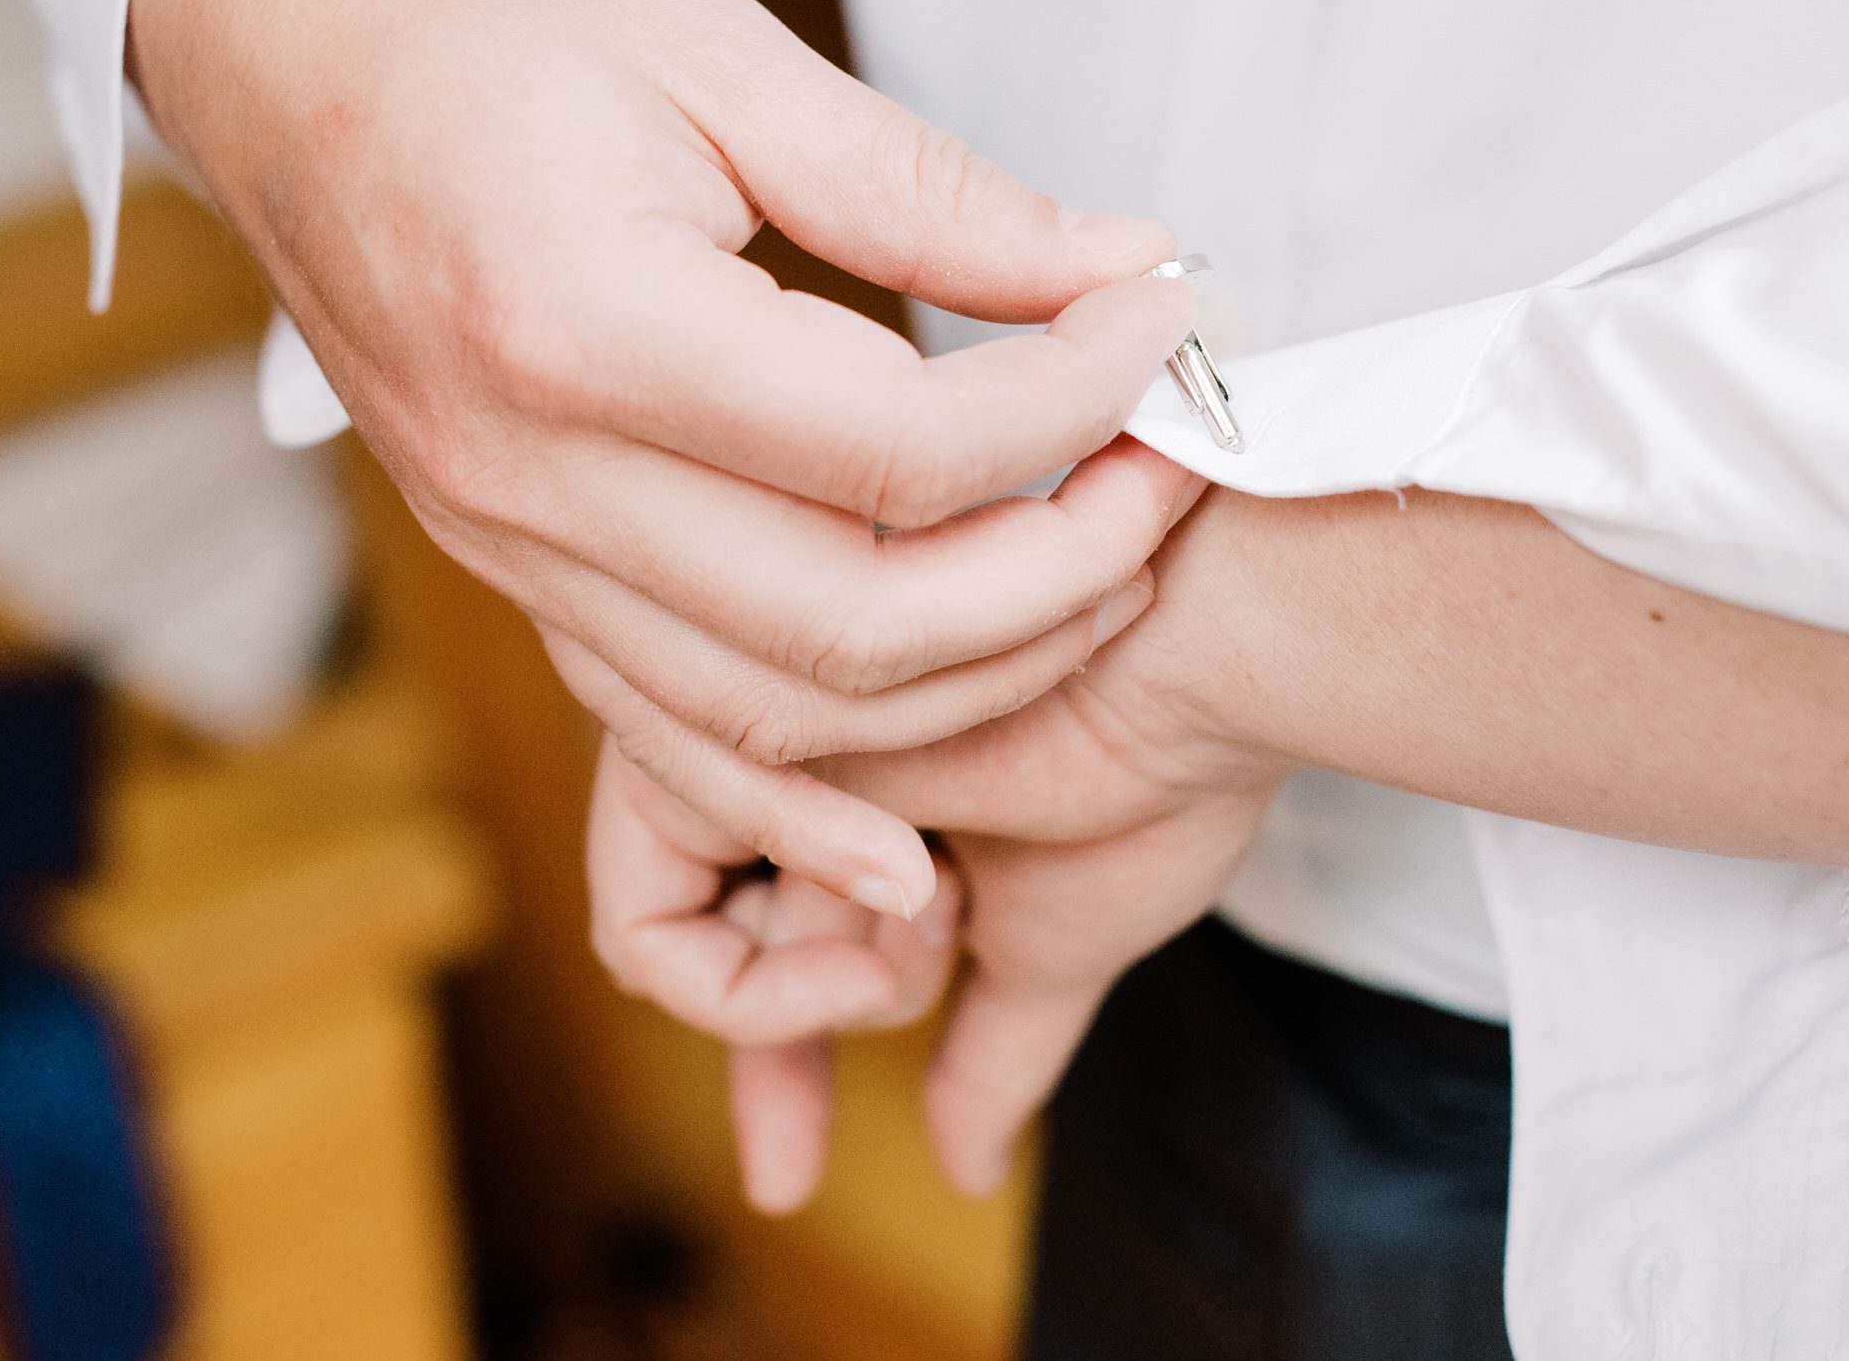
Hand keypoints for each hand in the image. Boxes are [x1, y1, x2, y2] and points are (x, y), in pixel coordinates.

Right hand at [128, 0, 1197, 913]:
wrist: (285, 47)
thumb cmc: (485, 16)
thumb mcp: (725, 58)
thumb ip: (933, 198)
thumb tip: (1121, 276)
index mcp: (579, 327)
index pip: (898, 449)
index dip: (1070, 406)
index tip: (1159, 329)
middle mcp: (537, 480)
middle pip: (854, 627)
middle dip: (1060, 578)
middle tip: (1167, 479)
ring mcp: (517, 552)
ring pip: (777, 719)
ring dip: (973, 687)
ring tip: (1103, 583)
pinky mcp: (524, 577)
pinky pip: (675, 739)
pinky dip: (808, 802)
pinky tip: (914, 846)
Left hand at [584, 484, 1283, 1207]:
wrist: (1196, 666)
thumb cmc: (1160, 775)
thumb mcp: (1056, 942)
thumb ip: (992, 1046)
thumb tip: (966, 1169)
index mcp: (869, 801)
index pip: (759, 948)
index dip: (770, 1065)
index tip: (784, 1182)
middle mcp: (795, 765)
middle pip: (714, 950)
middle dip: (786, 1044)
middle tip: (860, 1070)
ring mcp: (756, 747)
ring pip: (692, 953)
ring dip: (834, 982)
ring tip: (955, 897)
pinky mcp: (715, 738)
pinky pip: (651, 935)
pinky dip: (772, 982)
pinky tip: (916, 897)